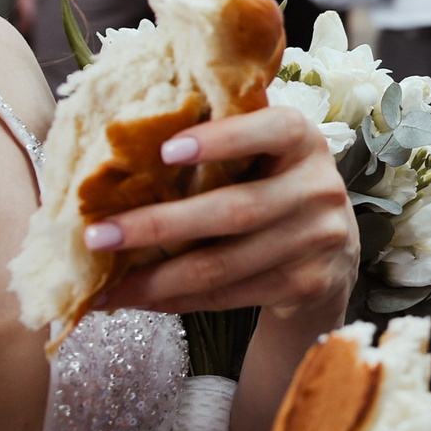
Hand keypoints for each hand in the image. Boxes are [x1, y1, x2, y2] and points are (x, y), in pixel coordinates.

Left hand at [92, 104, 358, 320]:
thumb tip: (125, 145)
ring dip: (157, 278)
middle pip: (234, 211)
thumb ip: (222, 142)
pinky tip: (141, 299)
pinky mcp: (307, 283)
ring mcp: (318, 239)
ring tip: (106, 285)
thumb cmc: (274, 186)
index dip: (223, 139)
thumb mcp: (266, 154)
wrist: (333, 251)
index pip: (272, 130)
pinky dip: (178, 300)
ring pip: (224, 264)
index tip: (165, 150)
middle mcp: (318, 187)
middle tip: (97, 236)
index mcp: (303, 140)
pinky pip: (230, 296)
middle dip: (158, 226)